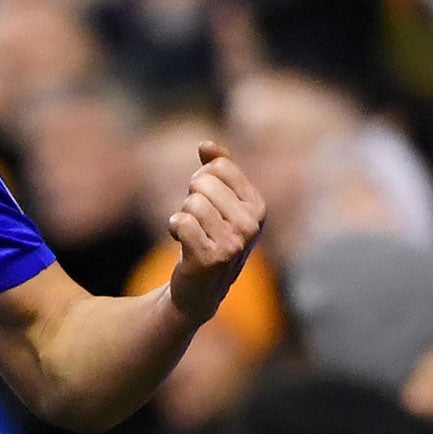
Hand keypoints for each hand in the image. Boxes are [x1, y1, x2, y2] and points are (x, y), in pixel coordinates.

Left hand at [167, 142, 265, 325]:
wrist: (200, 288)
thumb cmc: (208, 238)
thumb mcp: (218, 202)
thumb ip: (215, 169)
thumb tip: (206, 145)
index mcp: (258, 206)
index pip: (220, 167)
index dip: (202, 179)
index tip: (206, 202)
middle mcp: (252, 225)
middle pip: (202, 182)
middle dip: (190, 198)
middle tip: (197, 222)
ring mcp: (234, 243)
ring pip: (190, 203)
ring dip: (182, 216)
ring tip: (191, 235)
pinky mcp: (211, 259)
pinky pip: (181, 222)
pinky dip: (174, 229)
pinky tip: (182, 244)